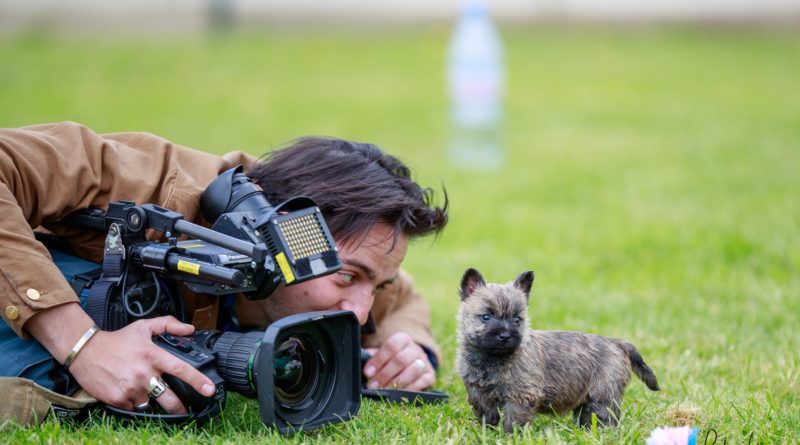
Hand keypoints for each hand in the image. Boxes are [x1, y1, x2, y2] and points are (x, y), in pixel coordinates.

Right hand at [68, 316, 215, 413]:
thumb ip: (168, 325)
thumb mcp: (143, 326)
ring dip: (150, 399)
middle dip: (178, 406)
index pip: (181, 369)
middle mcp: (144, 373)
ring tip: (141, 387)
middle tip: (182, 408)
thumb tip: (189, 329)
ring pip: (150, 403)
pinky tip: (128, 390)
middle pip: (169, 397)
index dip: (198, 380)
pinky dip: (134, 402)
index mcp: (153, 355)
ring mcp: (130, 387)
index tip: (209, 390)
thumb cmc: (116, 340)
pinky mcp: (118, 398)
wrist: (85, 350)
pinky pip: (133, 407)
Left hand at [363, 332, 434, 390]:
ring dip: (397, 382)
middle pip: (401, 359)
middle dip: (385, 374)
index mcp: (402, 339)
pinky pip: (423, 382)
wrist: (413, 362)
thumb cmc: (392, 359)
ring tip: (385, 391)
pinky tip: (399, 394)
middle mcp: (415, 348)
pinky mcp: (430, 375)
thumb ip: (372, 357)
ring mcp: (424, 361)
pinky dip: (410, 389)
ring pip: (413, 369)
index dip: (378, 360)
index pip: (391, 346)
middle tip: (373, 386)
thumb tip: (362, 366)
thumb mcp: (382, 354)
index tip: (367, 373)